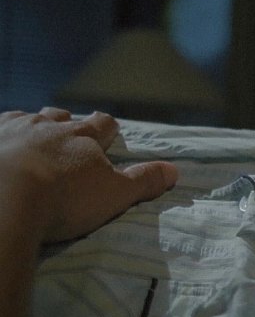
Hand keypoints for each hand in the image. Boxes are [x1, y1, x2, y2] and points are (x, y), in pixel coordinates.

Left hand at [0, 107, 177, 242]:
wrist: (3, 198)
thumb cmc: (65, 199)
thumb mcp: (114, 195)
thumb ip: (144, 181)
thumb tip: (176, 170)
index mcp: (84, 137)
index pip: (103, 124)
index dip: (107, 129)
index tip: (108, 133)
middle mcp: (49, 126)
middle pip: (62, 117)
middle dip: (66, 125)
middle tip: (67, 138)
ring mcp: (13, 129)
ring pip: (28, 119)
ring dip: (33, 128)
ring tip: (33, 142)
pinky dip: (4, 136)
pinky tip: (4, 147)